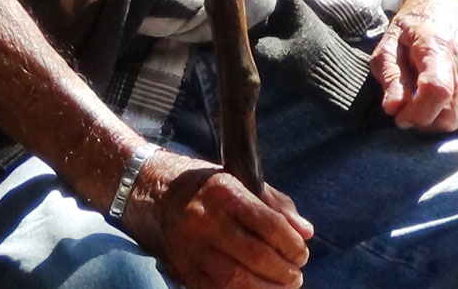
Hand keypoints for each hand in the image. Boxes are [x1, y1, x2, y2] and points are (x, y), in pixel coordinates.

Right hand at [123, 150, 312, 287]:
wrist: (151, 192)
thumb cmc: (203, 185)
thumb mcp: (239, 180)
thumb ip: (275, 205)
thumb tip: (306, 231)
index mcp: (223, 191)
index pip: (270, 224)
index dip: (293, 245)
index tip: (301, 252)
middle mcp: (205, 219)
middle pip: (256, 256)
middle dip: (284, 272)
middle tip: (295, 275)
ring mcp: (190, 246)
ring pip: (235, 281)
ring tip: (281, 287)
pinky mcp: (180, 267)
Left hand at [370, 0, 457, 132]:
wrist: (448, 0)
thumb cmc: (414, 25)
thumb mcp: (389, 44)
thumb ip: (390, 77)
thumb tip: (394, 109)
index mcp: (438, 47)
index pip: (436, 92)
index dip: (417, 113)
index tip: (402, 118)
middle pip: (452, 114)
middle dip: (427, 122)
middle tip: (412, 111)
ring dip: (446, 121)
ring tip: (431, 105)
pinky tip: (450, 100)